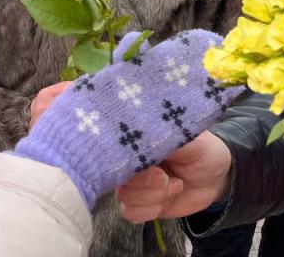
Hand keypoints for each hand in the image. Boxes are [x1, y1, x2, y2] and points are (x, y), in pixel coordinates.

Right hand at [15, 30, 241, 210]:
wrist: (217, 173)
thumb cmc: (196, 137)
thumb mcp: (177, 116)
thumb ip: (149, 105)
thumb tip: (129, 75)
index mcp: (122, 122)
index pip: (79, 115)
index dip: (65, 120)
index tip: (74, 125)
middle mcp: (116, 149)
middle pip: (90, 161)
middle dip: (128, 168)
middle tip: (155, 168)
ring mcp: (122, 178)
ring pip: (117, 189)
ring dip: (150, 187)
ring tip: (169, 176)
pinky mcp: (133, 202)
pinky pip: (131, 209)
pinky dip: (156, 202)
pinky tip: (172, 189)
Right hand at [116, 131, 232, 222]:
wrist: (216, 177)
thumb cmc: (203, 151)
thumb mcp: (191, 140)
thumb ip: (167, 138)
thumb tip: (143, 137)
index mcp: (141, 139)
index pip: (121, 151)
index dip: (136, 166)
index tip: (159, 172)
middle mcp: (133, 160)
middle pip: (121, 178)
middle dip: (148, 184)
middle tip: (169, 179)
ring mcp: (135, 182)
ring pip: (125, 197)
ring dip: (155, 197)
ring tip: (176, 186)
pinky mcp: (140, 202)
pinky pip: (130, 213)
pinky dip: (151, 210)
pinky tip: (167, 201)